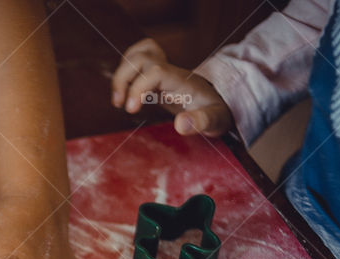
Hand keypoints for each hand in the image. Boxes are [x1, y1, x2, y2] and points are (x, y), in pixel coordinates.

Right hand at [112, 38, 233, 136]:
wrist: (219, 102)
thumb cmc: (217, 112)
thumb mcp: (215, 120)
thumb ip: (201, 121)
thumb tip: (180, 124)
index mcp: (182, 81)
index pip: (155, 72)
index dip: (138, 87)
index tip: (131, 110)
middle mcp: (170, 71)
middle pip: (140, 58)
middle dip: (122, 79)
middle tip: (120, 105)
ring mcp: (162, 69)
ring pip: (136, 54)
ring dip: (121, 73)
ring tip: (119, 99)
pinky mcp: (156, 74)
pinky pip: (138, 57)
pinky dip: (126, 68)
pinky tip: (127, 88)